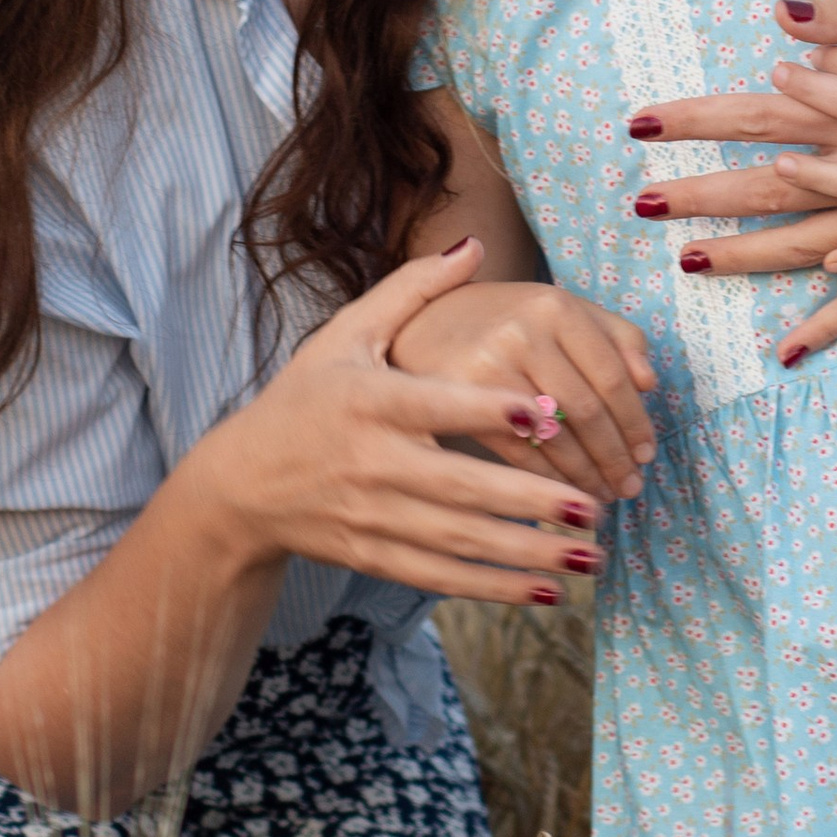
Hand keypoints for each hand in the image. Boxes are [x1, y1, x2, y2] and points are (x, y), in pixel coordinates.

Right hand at [197, 238, 605, 605]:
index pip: (434, 404)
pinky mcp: (371, 555)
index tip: (542, 411)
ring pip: (459, 540)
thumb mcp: (346, 335)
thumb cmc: (306, 397)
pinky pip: (440, 577)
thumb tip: (472, 245)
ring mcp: (371, 515)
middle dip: (530, 501)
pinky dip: (491, 588)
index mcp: (368, 401)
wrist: (241, 482)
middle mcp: (371, 462)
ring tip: (589, 557)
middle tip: (595, 507)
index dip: (486, 409)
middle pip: (460, 486)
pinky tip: (545, 592)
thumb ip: (411, 290)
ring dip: (526, 554)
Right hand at [388, 277, 657, 501]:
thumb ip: (612, 334)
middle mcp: (520, 333)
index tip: (647, 454)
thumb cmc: (501, 321)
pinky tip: (562, 498)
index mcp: (554, 306)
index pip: (611, 377)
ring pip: (552, 439)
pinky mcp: (452, 403)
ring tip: (602, 499)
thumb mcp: (556, 309)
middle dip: (613, 457)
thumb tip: (650, 382)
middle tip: (629, 486)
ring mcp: (484, 369)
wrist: (419, 322)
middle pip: (585, 412)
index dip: (636, 423)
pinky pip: (513, 454)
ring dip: (585, 477)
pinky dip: (545, 481)